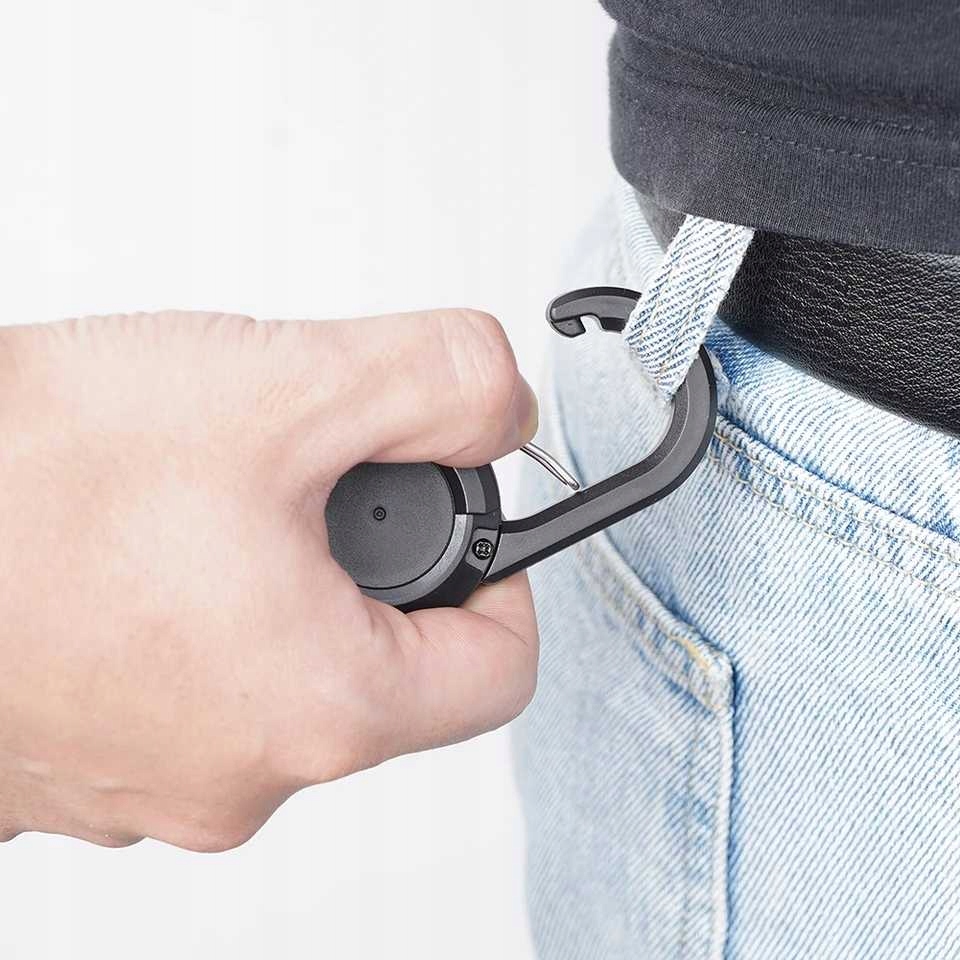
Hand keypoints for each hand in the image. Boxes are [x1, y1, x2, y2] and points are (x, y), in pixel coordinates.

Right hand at [0, 308, 538, 849]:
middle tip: (321, 482)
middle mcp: (240, 776)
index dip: (504, 581)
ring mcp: (152, 784)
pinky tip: (140, 547)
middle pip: (388, 669)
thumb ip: (437, 383)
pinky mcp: (83, 760)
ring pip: (281, 671)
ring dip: (276, 580)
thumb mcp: (280, 387)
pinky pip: (189, 684)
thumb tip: (502, 401)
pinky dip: (194, 611)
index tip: (472, 519)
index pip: (496, 672)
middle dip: (376, 562)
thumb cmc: (22, 480)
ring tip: (211, 504)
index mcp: (321, 707)